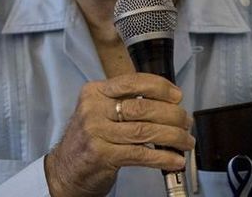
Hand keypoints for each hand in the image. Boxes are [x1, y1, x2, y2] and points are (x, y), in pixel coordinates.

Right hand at [44, 73, 193, 196]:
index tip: (177, 96)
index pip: (133, 82)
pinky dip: (162, 157)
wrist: (64, 170)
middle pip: (143, 108)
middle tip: (186, 123)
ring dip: (172, 137)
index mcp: (95, 92)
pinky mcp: (101, 155)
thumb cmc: (89, 140)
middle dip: (172, 115)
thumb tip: (169, 103)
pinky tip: (174, 159)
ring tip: (186, 142)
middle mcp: (93, 109)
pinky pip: (140, 153)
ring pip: (145, 131)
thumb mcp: (100, 112)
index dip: (160, 87)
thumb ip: (126, 103)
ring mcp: (96, 132)